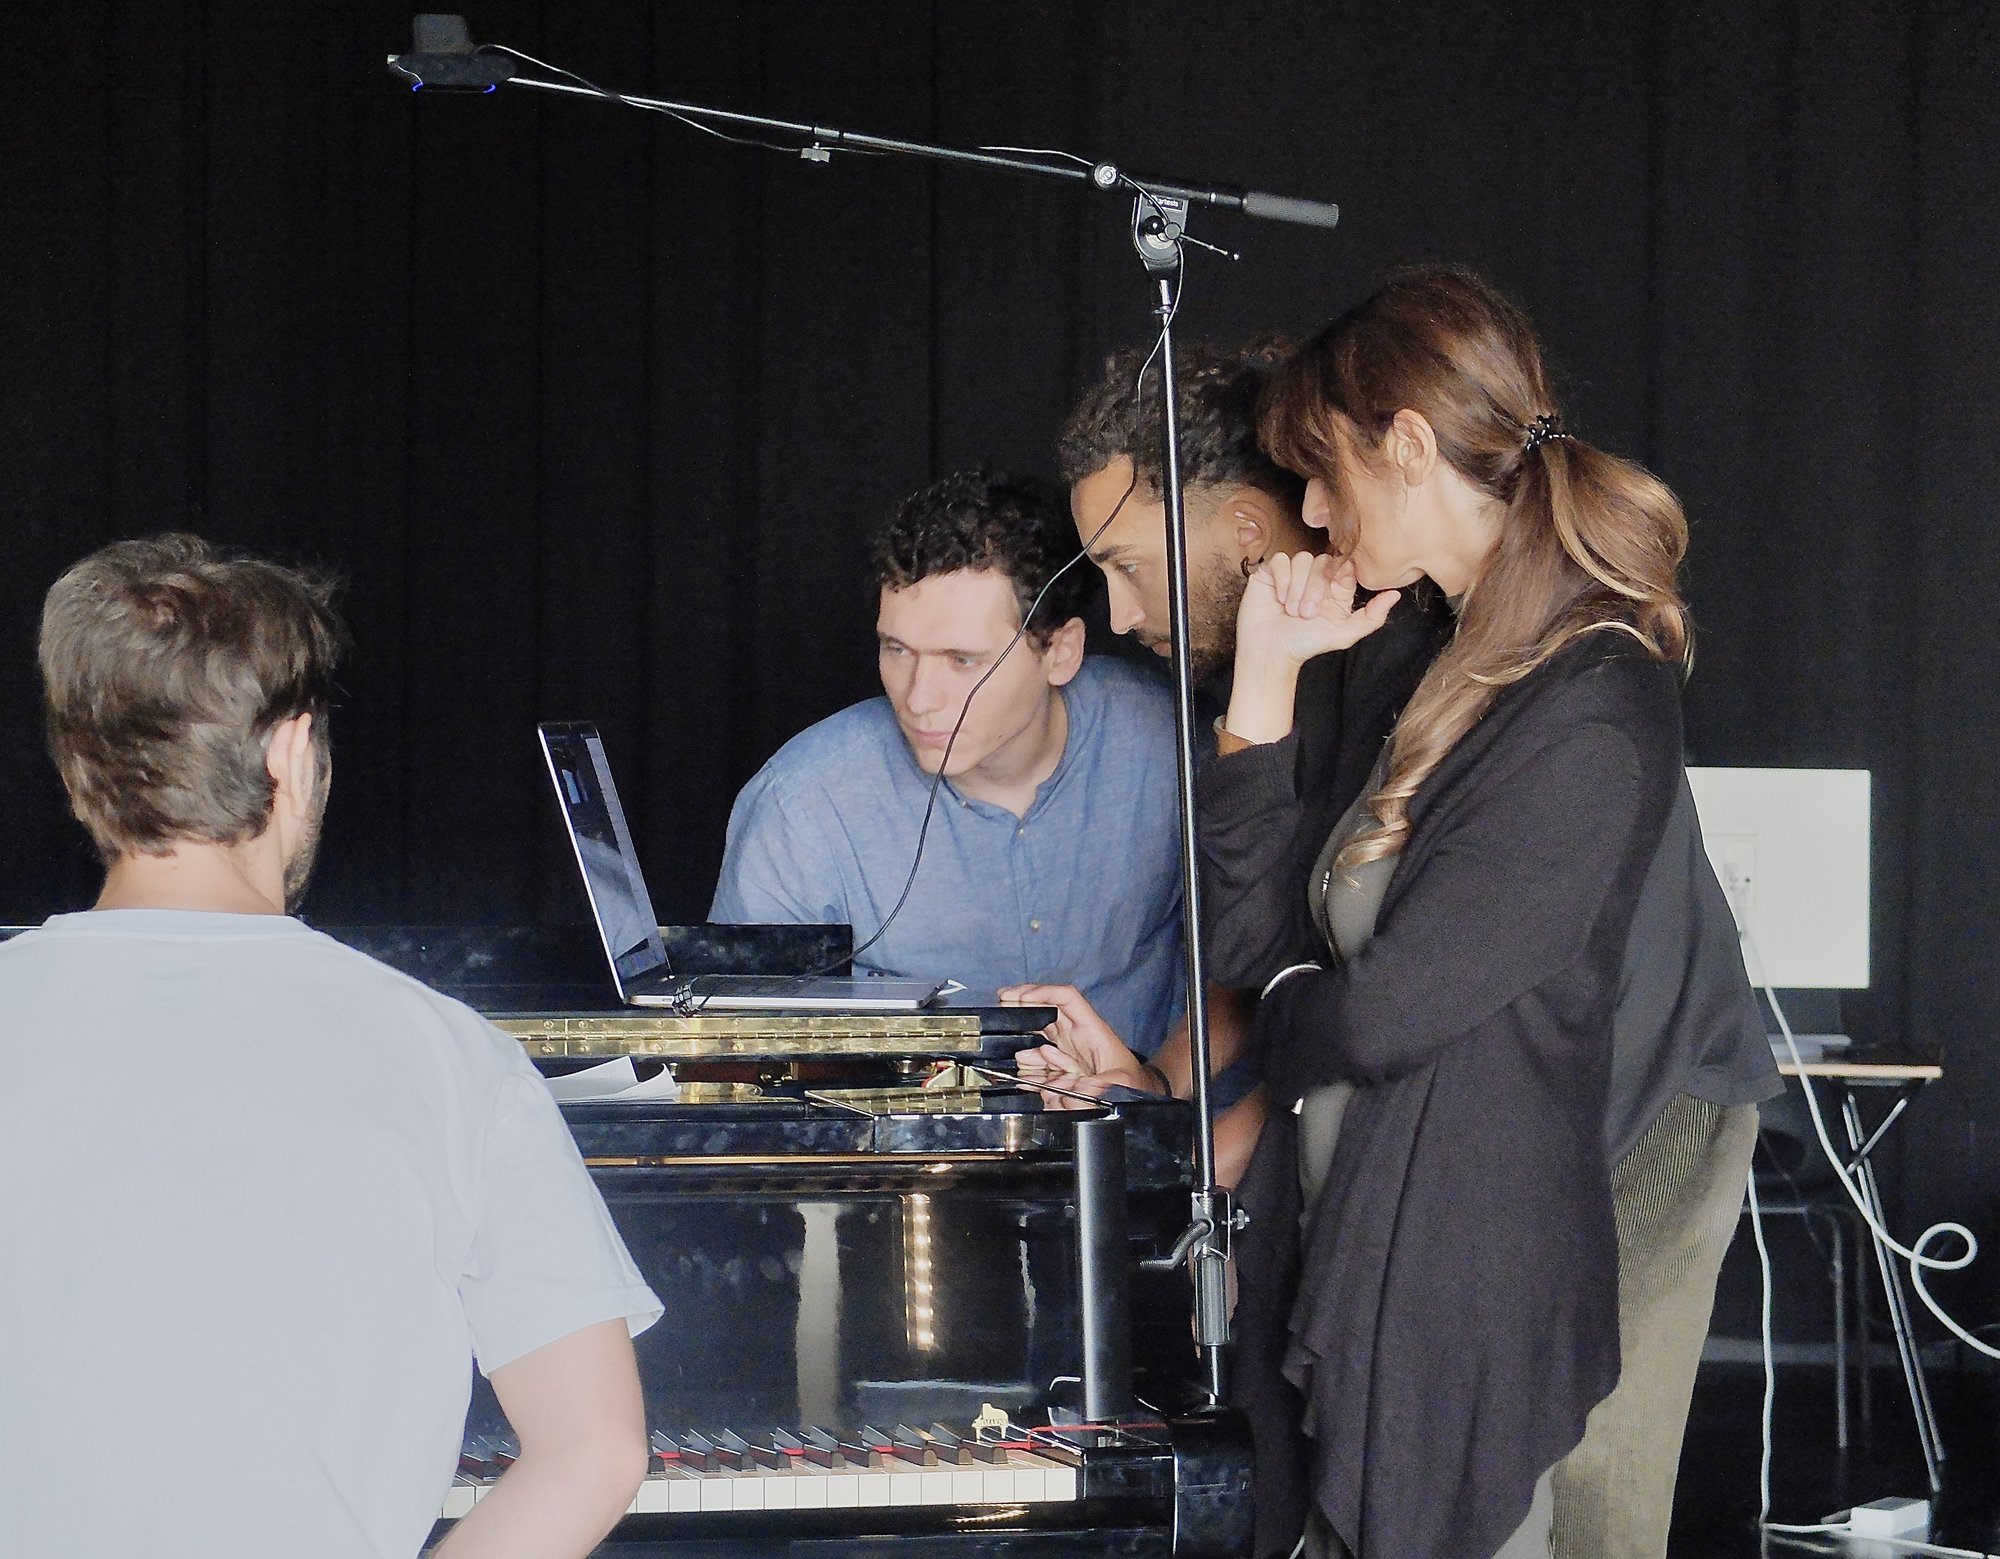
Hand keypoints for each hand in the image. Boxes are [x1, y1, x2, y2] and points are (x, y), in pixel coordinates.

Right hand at [1001, 983, 1165, 1106]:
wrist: (1136, 1095)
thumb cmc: (1134, 1082)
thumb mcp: (1124, 1082)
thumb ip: (1103, 1085)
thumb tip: (1079, 1089)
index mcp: (1091, 1028)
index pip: (1066, 998)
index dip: (1042, 992)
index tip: (1019, 997)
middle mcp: (1076, 1034)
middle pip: (1045, 1009)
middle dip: (1022, 1004)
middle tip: (1001, 1004)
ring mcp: (1067, 1048)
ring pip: (1038, 1036)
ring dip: (1025, 1045)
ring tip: (1020, 1061)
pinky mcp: (1062, 1065)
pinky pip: (1040, 1061)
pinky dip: (1029, 1067)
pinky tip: (1023, 1078)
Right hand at [1235, 552, 1398, 671]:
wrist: (1269, 651)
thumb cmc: (1304, 645)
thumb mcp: (1343, 634)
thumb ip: (1372, 617)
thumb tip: (1395, 595)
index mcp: (1335, 590)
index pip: (1344, 566)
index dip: (1338, 576)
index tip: (1331, 594)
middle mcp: (1315, 579)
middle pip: (1322, 562)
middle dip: (1314, 588)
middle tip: (1306, 614)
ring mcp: (1293, 574)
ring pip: (1302, 559)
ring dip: (1296, 586)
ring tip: (1290, 609)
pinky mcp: (1272, 573)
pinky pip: (1280, 560)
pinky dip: (1281, 578)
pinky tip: (1278, 597)